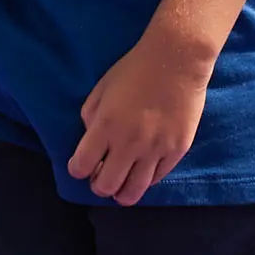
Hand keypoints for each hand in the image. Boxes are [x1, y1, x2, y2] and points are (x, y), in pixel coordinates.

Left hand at [67, 32, 212, 205]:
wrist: (177, 61)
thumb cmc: (135, 70)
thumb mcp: (101, 89)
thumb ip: (90, 117)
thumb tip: (91, 142)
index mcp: (106, 126)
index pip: (81, 166)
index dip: (77, 169)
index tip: (81, 165)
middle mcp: (129, 143)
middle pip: (105, 186)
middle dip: (98, 185)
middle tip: (101, 176)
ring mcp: (155, 150)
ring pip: (133, 193)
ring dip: (121, 193)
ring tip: (121, 185)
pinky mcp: (176, 151)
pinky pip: (156, 179)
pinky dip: (145, 179)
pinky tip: (142, 169)